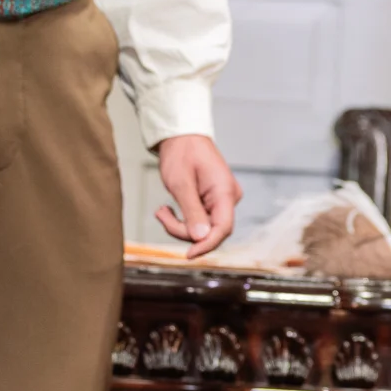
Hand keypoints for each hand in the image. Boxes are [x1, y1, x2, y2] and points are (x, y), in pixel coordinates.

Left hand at [156, 134, 240, 257]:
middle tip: (162, 215)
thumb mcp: (181, 183)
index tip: (188, 254)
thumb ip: (192, 212)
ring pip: (204, 228)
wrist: (182, 136)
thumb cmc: (182, 153)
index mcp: (225, 192)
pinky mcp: (213, 201)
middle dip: (185, 231)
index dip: (206, 245)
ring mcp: (221, 200)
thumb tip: (201, 238)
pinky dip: (183, 220)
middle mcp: (228, 197)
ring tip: (162, 210)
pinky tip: (169, 209)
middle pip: (212, 231)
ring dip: (180, 225)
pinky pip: (200, 220)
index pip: (223, 228)